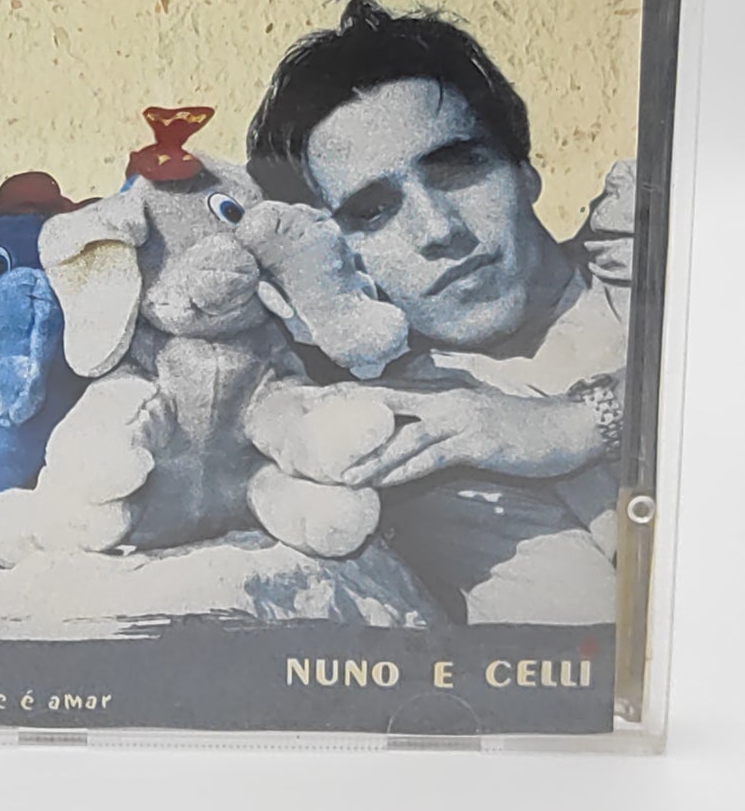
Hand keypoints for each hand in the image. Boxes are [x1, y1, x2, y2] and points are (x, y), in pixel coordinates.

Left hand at [338, 384, 602, 488]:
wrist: (564, 429)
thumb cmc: (516, 428)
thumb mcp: (470, 417)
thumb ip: (436, 419)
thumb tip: (404, 433)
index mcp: (438, 390)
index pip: (384, 391)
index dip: (348, 395)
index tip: (314, 402)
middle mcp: (441, 398)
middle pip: (381, 403)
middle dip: (344, 415)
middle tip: (307, 427)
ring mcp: (456, 418)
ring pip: (401, 438)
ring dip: (370, 458)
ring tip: (339, 474)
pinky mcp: (473, 441)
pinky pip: (430, 458)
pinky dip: (403, 470)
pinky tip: (383, 482)